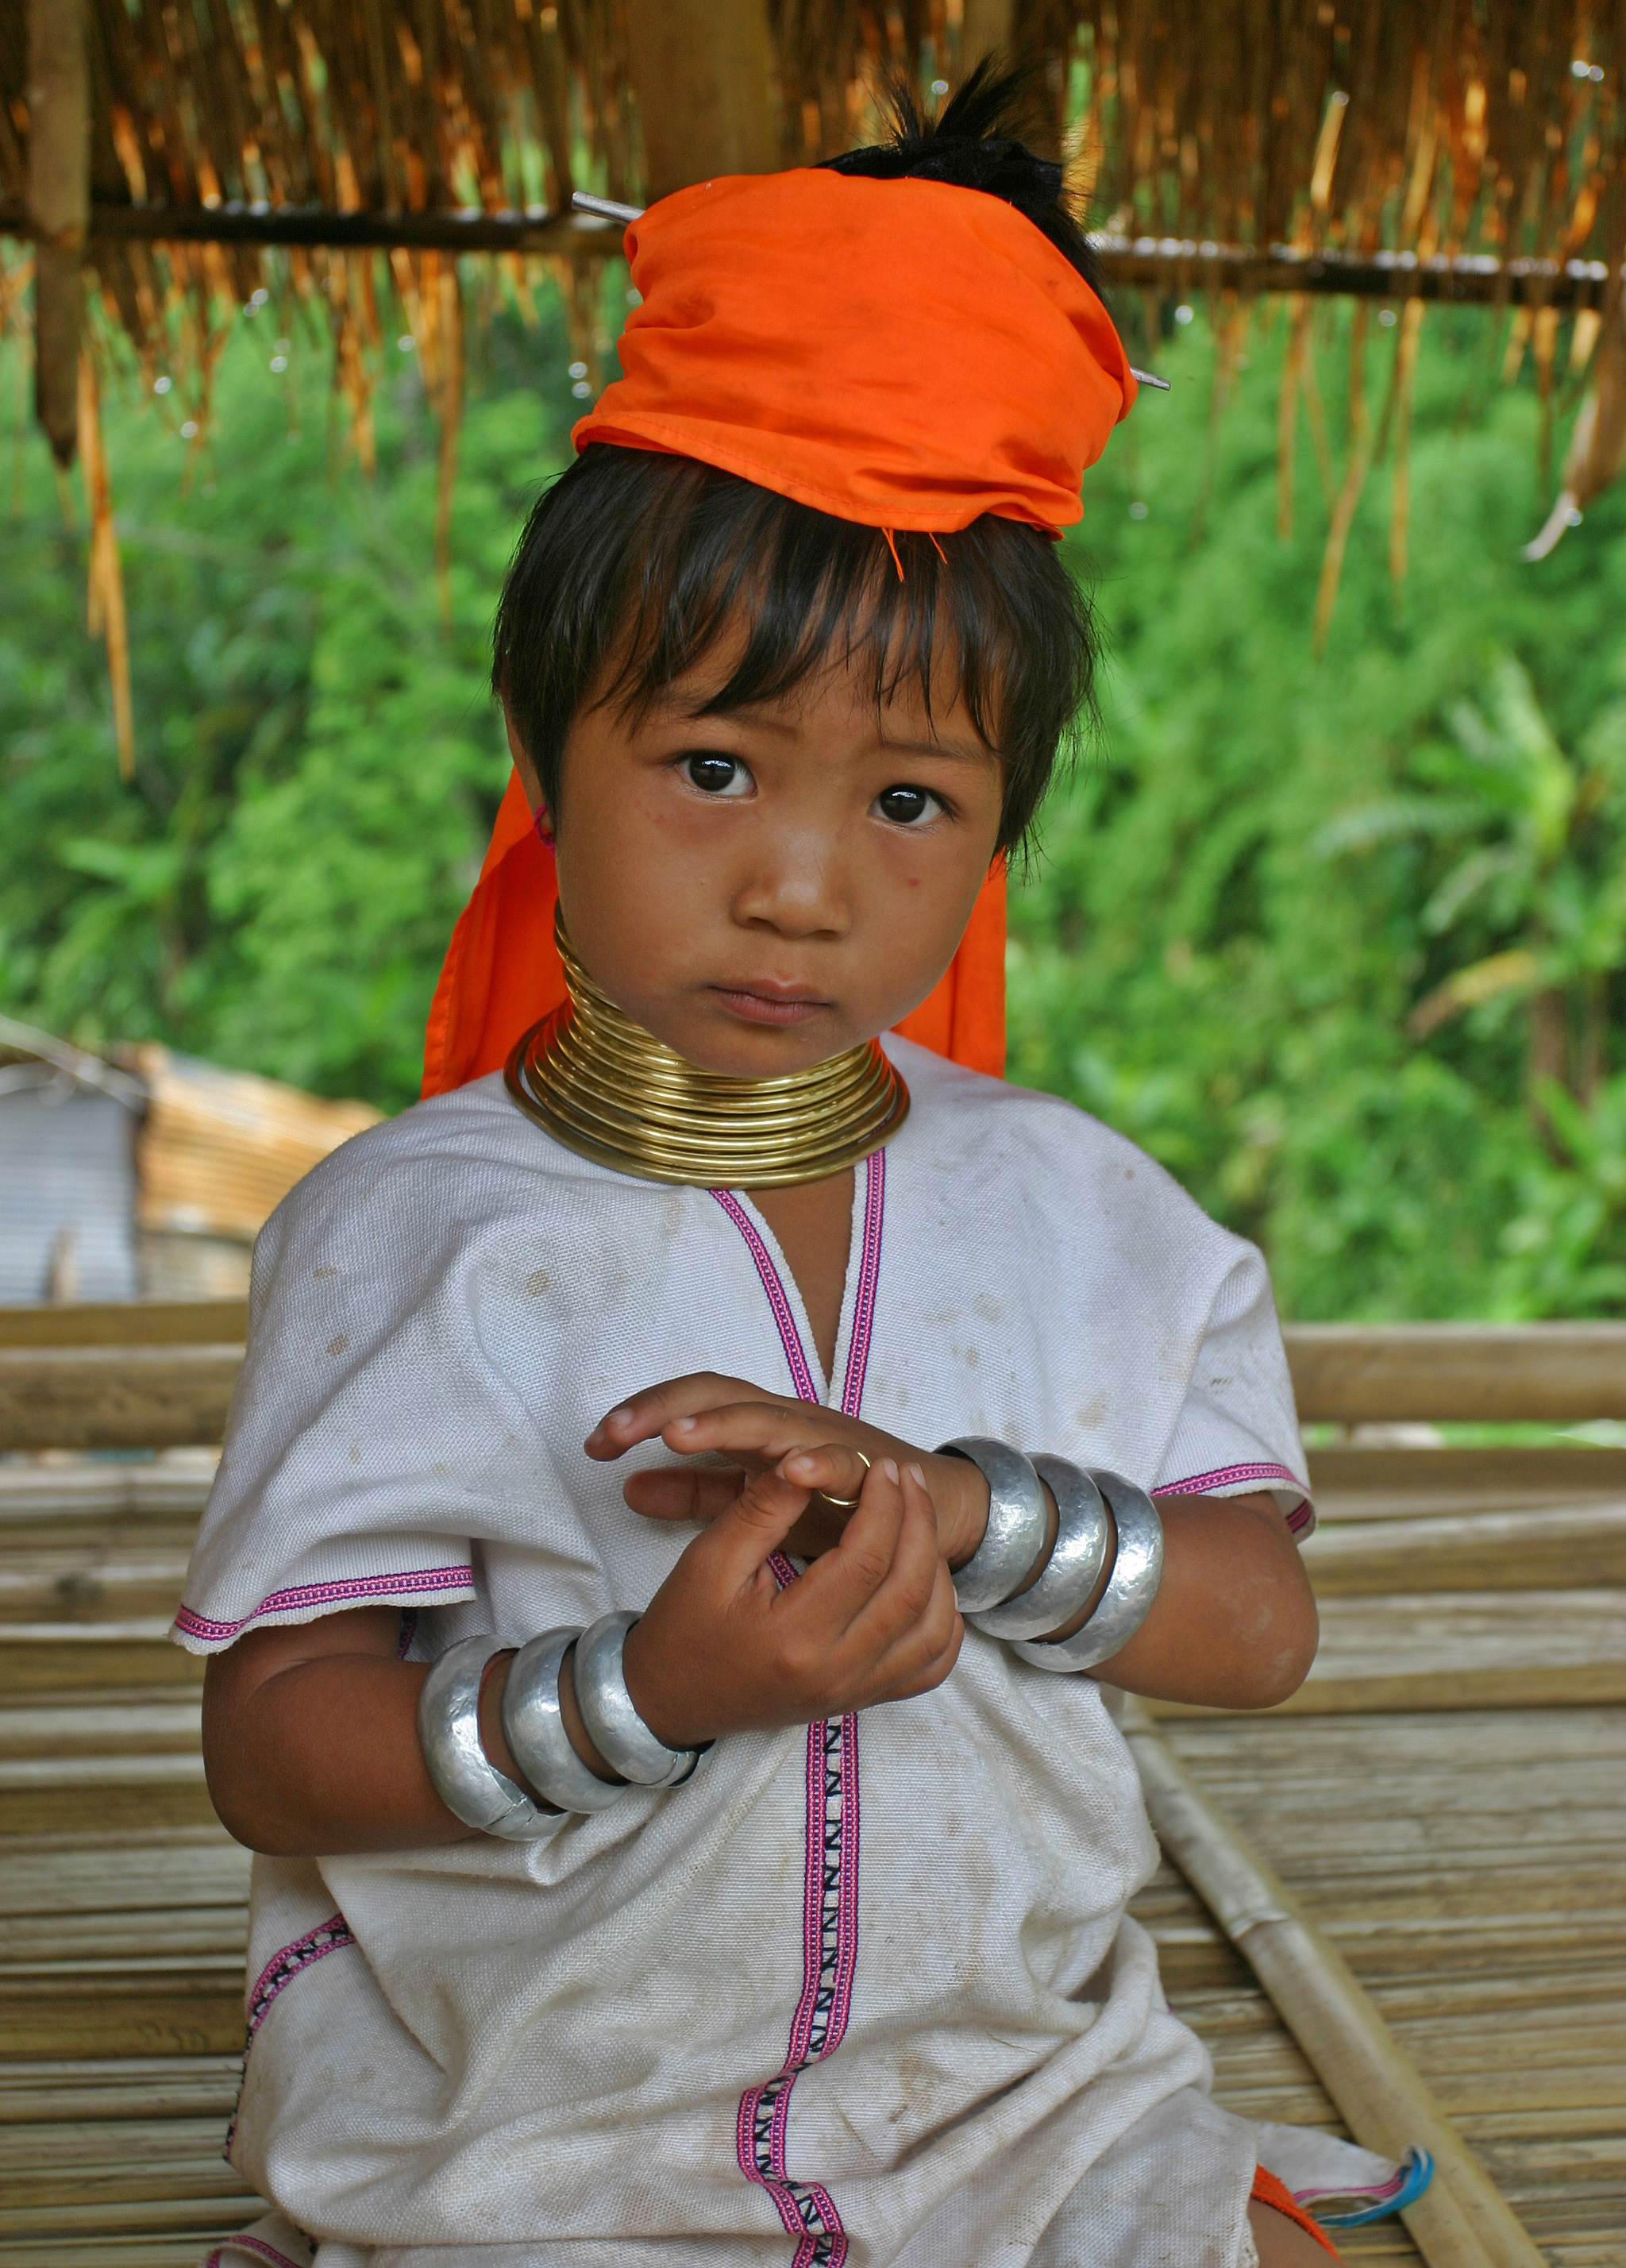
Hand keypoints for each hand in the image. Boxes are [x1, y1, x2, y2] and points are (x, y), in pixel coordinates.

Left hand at [585, 1372, 991, 1566]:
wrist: (924, 1506)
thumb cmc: (831, 1499)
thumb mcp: (752, 1498)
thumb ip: (696, 1492)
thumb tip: (627, 1488)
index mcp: (753, 1425)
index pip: (689, 1403)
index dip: (640, 1416)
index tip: (593, 1446)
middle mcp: (785, 1419)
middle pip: (718, 1396)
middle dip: (664, 1411)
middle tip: (614, 1434)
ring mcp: (825, 1438)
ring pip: (770, 1417)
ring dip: (724, 1425)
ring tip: (678, 1436)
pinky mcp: (868, 1467)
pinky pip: (841, 1459)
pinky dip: (815, 1461)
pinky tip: (786, 1470)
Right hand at [619, 1451, 962, 1747]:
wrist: (669, 1700)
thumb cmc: (683, 1627)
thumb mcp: (708, 1559)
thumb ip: (762, 1509)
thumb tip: (808, 1461)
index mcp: (794, 1638)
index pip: (867, 1558)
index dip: (883, 1503)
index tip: (881, 1466)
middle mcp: (836, 1673)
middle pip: (911, 1589)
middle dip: (919, 1522)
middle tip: (908, 1478)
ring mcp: (855, 1692)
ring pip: (934, 1630)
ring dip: (938, 1568)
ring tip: (918, 1520)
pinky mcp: (862, 1700)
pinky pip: (930, 1667)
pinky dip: (943, 1621)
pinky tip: (926, 1582)